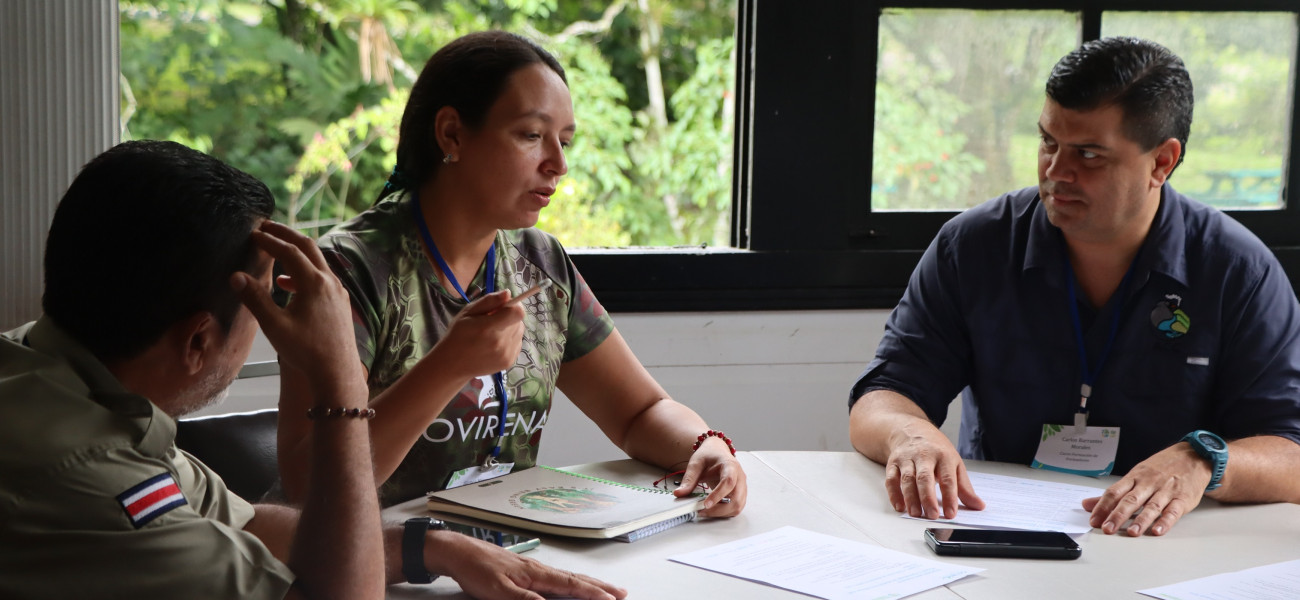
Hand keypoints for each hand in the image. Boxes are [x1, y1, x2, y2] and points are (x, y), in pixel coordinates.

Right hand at [231, 221, 362, 392]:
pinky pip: (322, 278)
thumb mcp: (275, 325)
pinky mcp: (340, 303)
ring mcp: (338, 292)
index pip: (289, 251)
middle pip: (308, 247)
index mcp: (314, 283)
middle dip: (286, 235)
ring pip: (317, 262)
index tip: (253, 233)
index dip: (269, 240)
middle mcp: (330, 282)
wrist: (337, 372)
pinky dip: (304, 273)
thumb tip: (236, 276)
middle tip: (267, 227)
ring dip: (296, 254)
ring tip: (276, 252)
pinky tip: (288, 285)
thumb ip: (255, 299)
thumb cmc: (306, 350)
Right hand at [428, 290, 525, 380]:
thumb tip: (508, 293)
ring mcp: (505, 354)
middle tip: (493, 320)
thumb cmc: (458, 334)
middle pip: (519, 321)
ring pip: (519, 331)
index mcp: (488, 328)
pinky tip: (496, 343)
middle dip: (509, 317)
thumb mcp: (468, 312)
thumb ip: (489, 301)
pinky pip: (517, 343)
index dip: (515, 306)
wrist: (453, 363)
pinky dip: (510, 340)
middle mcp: (500, 343)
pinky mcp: (508, 362)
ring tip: (493, 333)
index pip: (517, 313)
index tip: (505, 306)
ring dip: (510, 328)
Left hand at [430, 531, 625, 599]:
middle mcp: (539, 570)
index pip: (572, 586)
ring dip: (588, 585)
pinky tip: (570, 586)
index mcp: (537, 574)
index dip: (593, 594)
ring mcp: (533, 570)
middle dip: (600, 587)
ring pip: (567, 578)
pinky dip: (571, 583)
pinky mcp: (524, 572)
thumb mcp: (499, 592)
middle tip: (621, 593)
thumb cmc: (477, 569)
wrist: (458, 552)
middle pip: (576, 580)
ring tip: (604, 590)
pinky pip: (556, 579)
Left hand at [675, 437, 746, 516]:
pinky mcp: (740, 494)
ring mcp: (742, 487)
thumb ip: (689, 479)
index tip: (706, 504)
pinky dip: (724, 513)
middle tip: (702, 511)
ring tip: (705, 511)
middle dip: (719, 509)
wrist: (717, 451)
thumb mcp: (696, 463)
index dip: (718, 495)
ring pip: (737, 506)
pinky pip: (736, 508)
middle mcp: (740, 477)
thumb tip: (679, 493)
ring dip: (722, 513)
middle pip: (736, 498)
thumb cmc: (709, 455)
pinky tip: (712, 510)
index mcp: (730, 466)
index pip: (728, 482)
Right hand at [883, 424, 983, 519]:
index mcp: (943, 456)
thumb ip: (964, 487)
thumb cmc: (936, 449)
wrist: (911, 430)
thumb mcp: (954, 463)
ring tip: (916, 513)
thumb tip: (978, 506)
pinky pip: (891, 479)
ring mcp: (907, 459)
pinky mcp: (893, 463)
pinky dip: (894, 494)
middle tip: (932, 515)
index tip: (951, 513)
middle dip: (928, 498)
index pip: (947, 478)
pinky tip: (900, 506)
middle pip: (925, 478)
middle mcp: (924, 456)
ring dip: (910, 498)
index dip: (949, 497)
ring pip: (907, 479)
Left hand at [1082, 442, 1210, 535]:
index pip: (1114, 492)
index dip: (1102, 506)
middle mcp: (1148, 484)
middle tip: (1107, 529)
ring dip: (1141, 520)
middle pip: (1130, 500)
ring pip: (1151, 506)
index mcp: (1134, 478)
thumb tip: (1087, 504)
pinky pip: (1173, 511)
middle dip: (1117, 515)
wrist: (1192, 456)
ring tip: (1131, 533)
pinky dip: (1166, 521)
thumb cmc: (1160, 468)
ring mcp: (1166, 491)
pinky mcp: (1183, 499)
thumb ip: (1113, 493)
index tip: (1094, 520)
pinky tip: (1158, 530)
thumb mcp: (1136, 475)